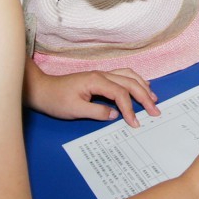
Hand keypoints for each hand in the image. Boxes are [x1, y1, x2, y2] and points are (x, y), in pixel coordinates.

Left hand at [24, 64, 158, 125]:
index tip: (135, 123)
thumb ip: (97, 112)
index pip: (120, 94)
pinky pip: (123, 76)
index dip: (130, 109)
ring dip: (142, 86)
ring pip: (129, 76)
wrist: (43, 90)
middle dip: (144, 97)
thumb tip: (115, 115)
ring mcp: (102, 74)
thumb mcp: (74, 110)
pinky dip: (135, 81)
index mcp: (97, 81)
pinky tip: (141, 86)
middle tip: (155, 111)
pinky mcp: (100, 78)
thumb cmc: (56, 100)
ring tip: (153, 98)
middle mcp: (102, 74)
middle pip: (130, 82)